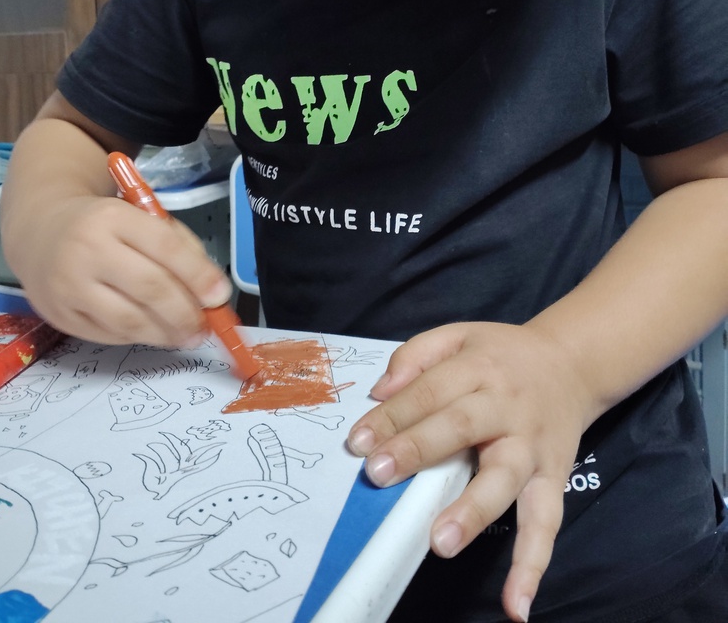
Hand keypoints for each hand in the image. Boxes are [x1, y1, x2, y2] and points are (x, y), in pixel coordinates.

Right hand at [19, 194, 231, 347]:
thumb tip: (212, 292)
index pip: (165, 247)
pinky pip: (110, 335)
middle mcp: (87, 250)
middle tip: (205, 326)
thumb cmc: (104, 225)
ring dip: (166, 333)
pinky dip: (139, 337)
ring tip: (187, 335)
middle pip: (149, 288)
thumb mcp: (140, 217)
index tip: (220, 296)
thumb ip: (178, 246)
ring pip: (129, 320)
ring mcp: (69, 286)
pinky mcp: (60, 316)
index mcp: (113, 217)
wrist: (41, 230)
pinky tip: (155, 333)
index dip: (198, 275)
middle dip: (185, 313)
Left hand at [346, 322, 592, 622]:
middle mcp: (507, 407)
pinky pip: (546, 523)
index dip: (393, 416)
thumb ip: (417, 355)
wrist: (572, 364)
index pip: (430, 391)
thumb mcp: (459, 336)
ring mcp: (532, 446)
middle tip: (380, 475)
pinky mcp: (553, 478)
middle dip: (419, 450)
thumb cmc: (503, 356)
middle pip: (461, 426)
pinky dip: (533, 565)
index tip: (358, 443)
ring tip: (441, 541)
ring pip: (505, 479)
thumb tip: (380, 391)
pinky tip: (516, 606)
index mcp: (479, 368)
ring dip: (473, 511)